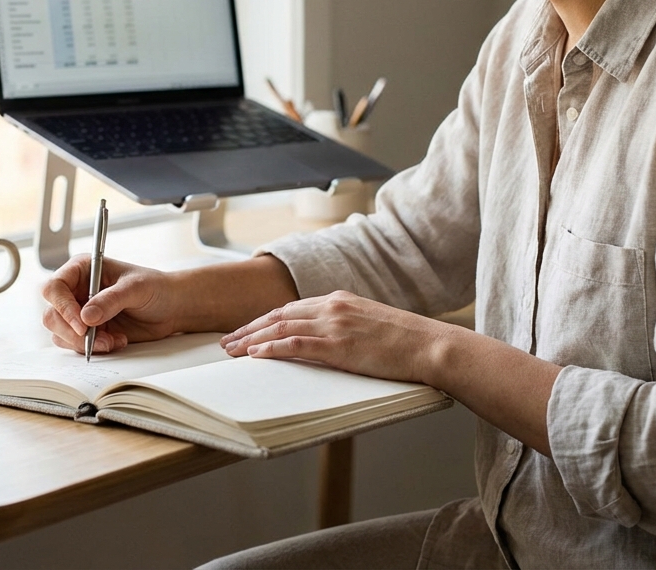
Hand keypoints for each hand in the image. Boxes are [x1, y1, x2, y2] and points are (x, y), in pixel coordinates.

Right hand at [41, 255, 181, 354]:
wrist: (170, 308)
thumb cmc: (155, 287)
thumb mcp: (136, 288)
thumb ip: (111, 300)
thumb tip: (86, 316)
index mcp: (82, 270)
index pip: (55, 287)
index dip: (63, 307)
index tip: (81, 324)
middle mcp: (76, 291)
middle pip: (52, 315)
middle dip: (72, 332)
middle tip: (95, 339)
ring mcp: (79, 313)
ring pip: (60, 334)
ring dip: (85, 343)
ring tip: (113, 340)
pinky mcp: (87, 332)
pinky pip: (76, 346)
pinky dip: (94, 348)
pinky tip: (116, 341)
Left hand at [219, 291, 448, 383]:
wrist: (429, 345)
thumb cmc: (406, 341)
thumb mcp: (370, 324)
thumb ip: (346, 325)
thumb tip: (329, 339)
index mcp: (339, 300)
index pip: (290, 308)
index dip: (263, 320)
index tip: (245, 332)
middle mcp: (332, 307)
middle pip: (278, 315)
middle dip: (249, 329)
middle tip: (226, 343)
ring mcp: (334, 325)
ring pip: (280, 328)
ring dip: (251, 340)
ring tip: (231, 352)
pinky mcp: (338, 345)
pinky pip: (295, 344)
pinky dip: (272, 349)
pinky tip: (255, 356)